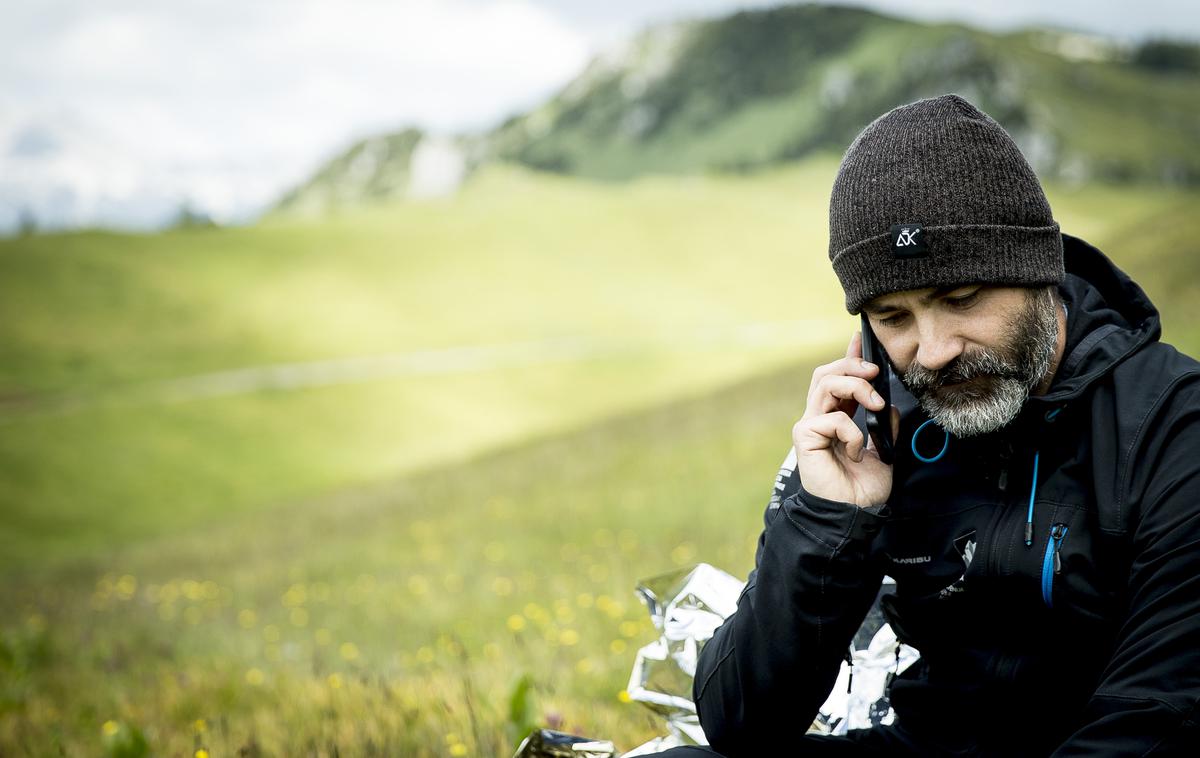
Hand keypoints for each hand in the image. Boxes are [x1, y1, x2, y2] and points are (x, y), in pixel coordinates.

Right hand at [791, 332, 898, 506]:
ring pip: (825, 384)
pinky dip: (853, 432)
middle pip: (826, 373)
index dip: (848, 358)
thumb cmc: (862, 489)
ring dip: (855, 387)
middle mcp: (818, 418)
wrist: (853, 515)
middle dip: (851, 365)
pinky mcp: (805, 437)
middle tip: (875, 372)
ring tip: (875, 403)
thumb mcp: (883, 452)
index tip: (861, 340)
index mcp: (835, 419)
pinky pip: (833, 419)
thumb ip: (883, 426)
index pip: (838, 379)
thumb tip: (887, 405)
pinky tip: (856, 452)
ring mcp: (809, 426)